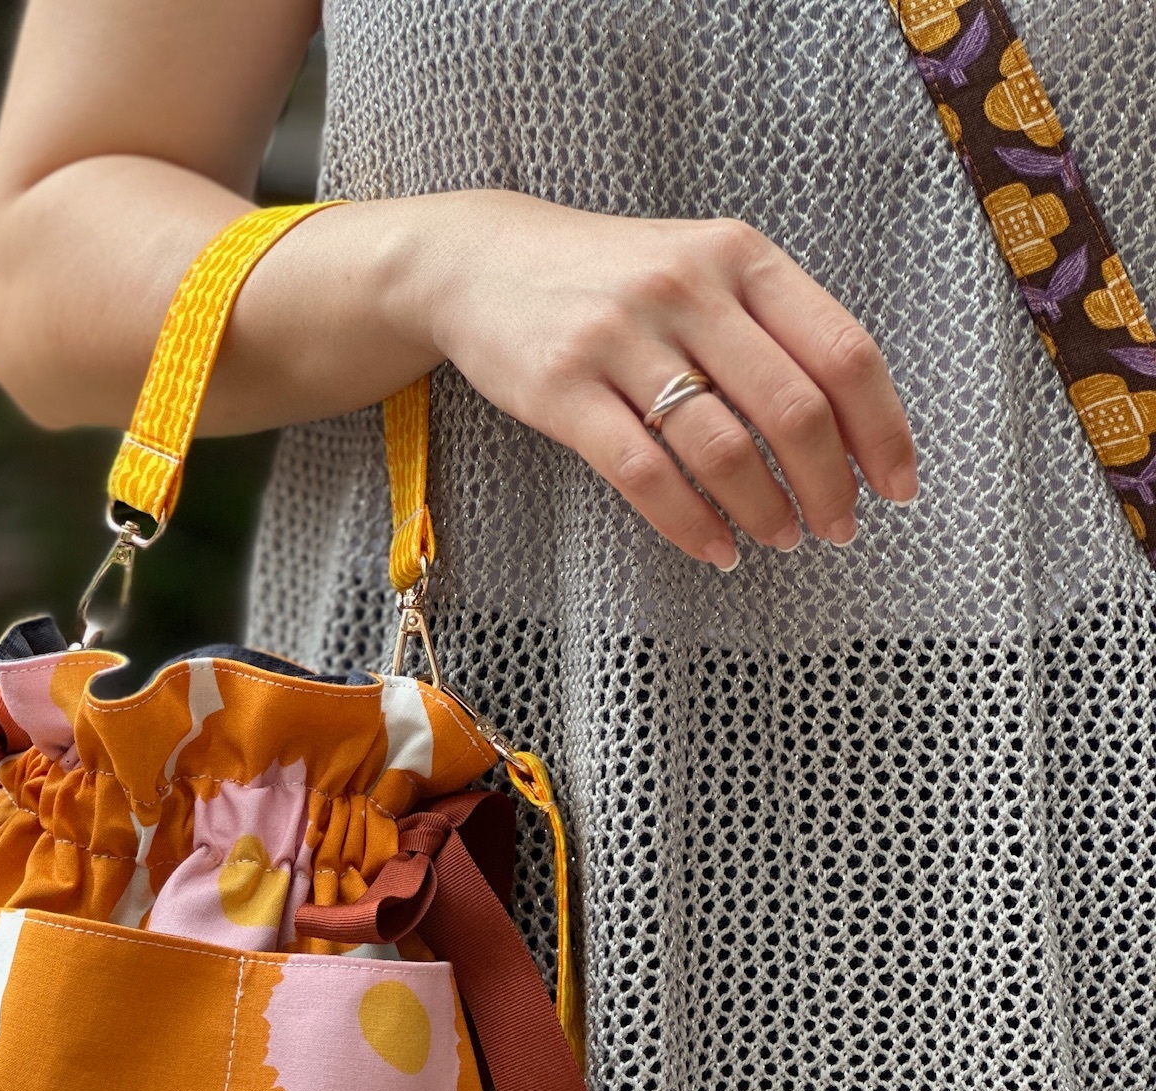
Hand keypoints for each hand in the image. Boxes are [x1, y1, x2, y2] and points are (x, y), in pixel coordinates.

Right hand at [395, 190, 917, 569]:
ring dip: (765, 510)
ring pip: (723, 447)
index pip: (842, 350)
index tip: (897, 485)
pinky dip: (691, 523)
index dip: (882, 428)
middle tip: (838, 528)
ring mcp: (622, 337)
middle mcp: (688, 288)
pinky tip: (716, 549)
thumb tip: (846, 427)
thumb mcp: (698, 268)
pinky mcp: (564, 389)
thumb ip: (766, 325)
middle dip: (830, 484)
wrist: (481, 261)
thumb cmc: (608, 278)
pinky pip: (644, 473)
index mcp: (740, 256)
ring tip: (780, 538)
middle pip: (792, 408)